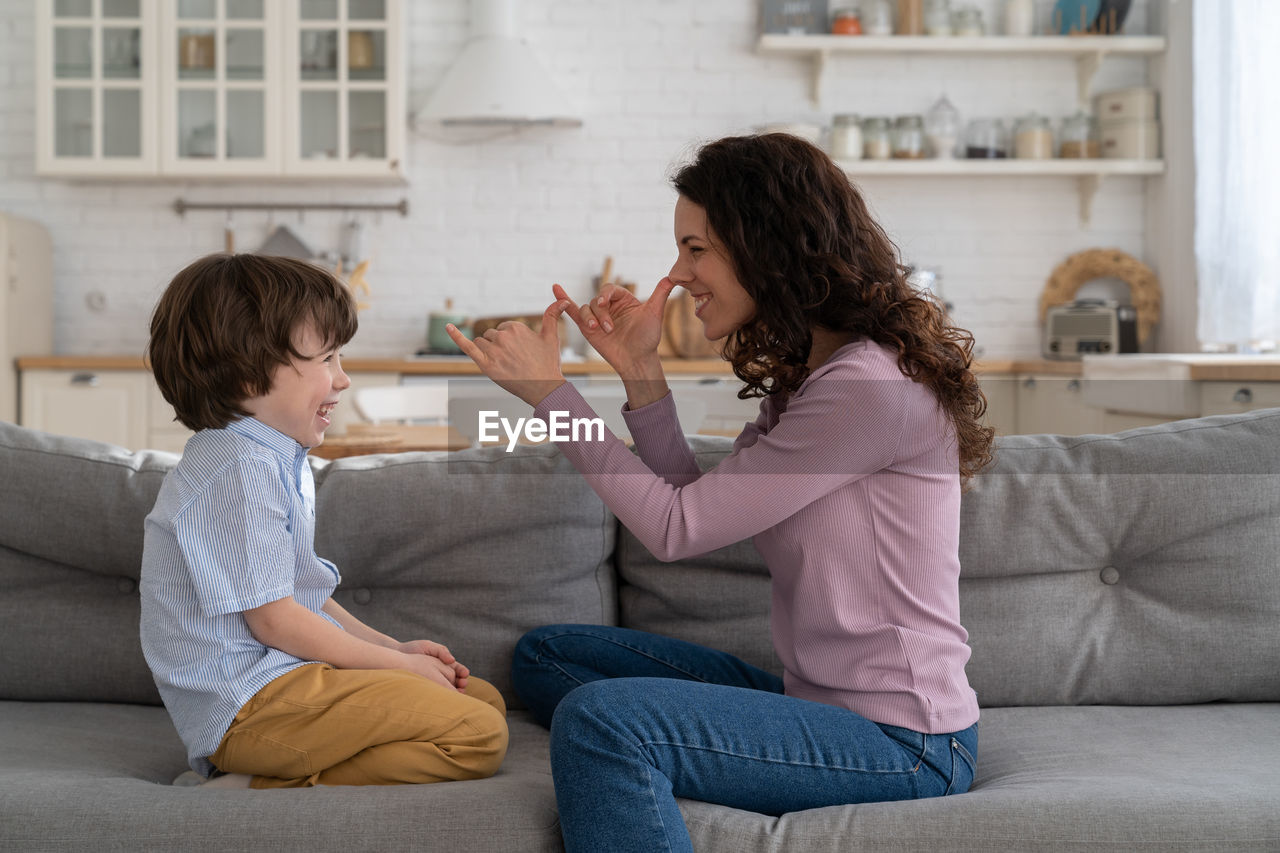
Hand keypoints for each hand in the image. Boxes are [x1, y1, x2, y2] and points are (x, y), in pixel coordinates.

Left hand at [397, 640, 470, 691]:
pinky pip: (436, 692)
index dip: (463, 672)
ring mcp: (434, 681)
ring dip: (454, 691)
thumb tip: (452, 660)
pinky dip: (442, 695)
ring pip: (447, 688)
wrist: (396, 655)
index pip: (458, 669)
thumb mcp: (428, 646)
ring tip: (457, 693)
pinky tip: (444, 697)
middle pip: (456, 680)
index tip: (465, 674)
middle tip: (463, 685)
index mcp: (444, 663)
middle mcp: (440, 673)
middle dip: (461, 683)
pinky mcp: (426, 687)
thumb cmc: (413, 648)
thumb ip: (441, 651)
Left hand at [446, 300, 570, 406]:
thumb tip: (564, 300)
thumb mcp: (551, 337)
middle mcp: (504, 337)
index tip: (520, 352)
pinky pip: (467, 347)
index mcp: (517, 327)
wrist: (545, 389)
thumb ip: (552, 316)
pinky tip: (448, 326)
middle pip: (491, 335)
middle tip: (515, 361)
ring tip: (504, 364)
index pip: (503, 328)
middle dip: (499, 346)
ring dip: (488, 350)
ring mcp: (493, 351)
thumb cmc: (548, 364)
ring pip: (481, 343)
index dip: (510, 341)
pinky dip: (456, 336)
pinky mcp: (485, 365)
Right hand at [556, 279, 677, 376]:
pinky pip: (574, 312)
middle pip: (596, 300)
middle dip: (601, 313)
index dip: (605, 294)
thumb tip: (673, 277)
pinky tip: (556, 289)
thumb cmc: (647, 339)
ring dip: (590, 319)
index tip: (605, 304)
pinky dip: (564, 300)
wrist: (637, 360)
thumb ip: (660, 295)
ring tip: (598, 331)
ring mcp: (597, 318)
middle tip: (608, 328)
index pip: (610, 289)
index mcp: (623, 300)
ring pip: (586, 309)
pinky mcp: (587, 329)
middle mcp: (609, 307)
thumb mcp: (654, 314)